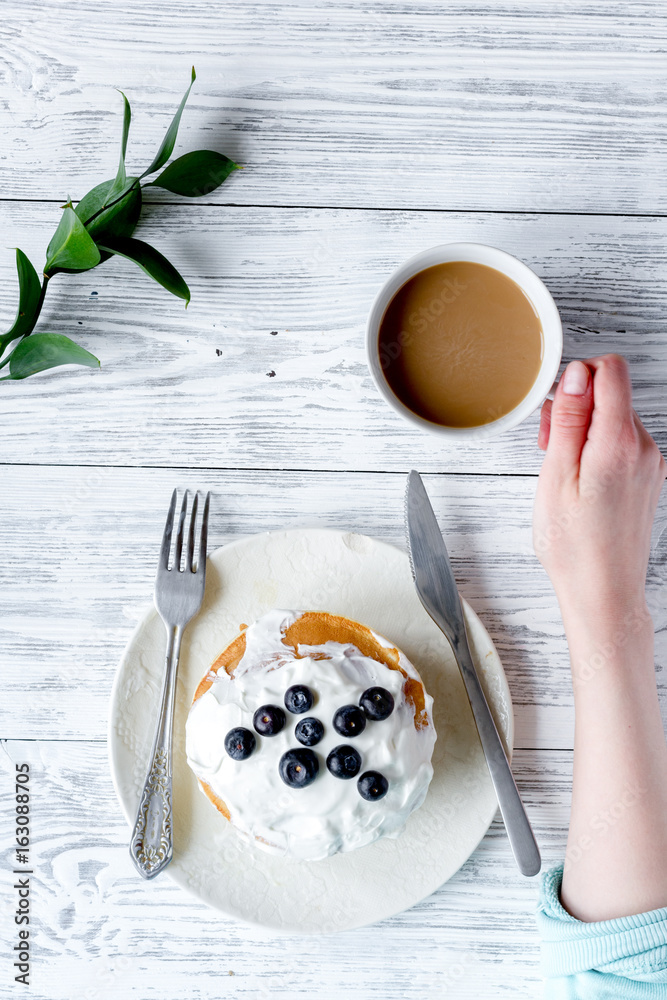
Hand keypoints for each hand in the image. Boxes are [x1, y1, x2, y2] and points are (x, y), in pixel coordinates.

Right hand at [533, 354, 664, 628]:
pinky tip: (578, 481)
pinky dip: (596, 451)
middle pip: (610, 394)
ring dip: (582, 432)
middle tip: (548, 448)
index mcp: (619, 442)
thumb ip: (568, 419)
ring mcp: (651, 464)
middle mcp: (644, 448)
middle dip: (574, 409)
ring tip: (561, 471)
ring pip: (613, 419)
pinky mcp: (648, 478)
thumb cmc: (574, 545)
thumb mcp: (556, 475)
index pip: (611, 370)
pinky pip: (621, 444)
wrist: (603, 592)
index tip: (555, 406)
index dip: (577, 377)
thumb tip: (576, 375)